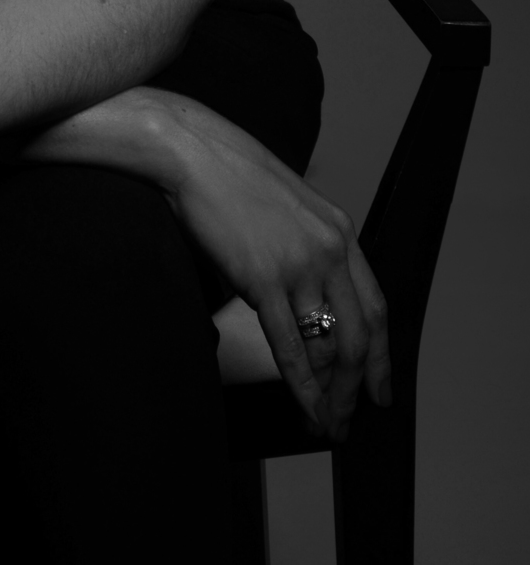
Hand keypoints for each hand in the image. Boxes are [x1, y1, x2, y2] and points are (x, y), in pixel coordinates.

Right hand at [158, 95, 390, 440]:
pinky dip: (303, 386)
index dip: (381, 354)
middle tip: (353, 419)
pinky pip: (290, 346)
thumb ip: (304, 246)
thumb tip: (301, 294)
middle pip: (361, 335)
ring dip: (331, 393)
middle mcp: (329, 250)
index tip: (379, 386)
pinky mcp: (264, 279)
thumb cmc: (229, 173)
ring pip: (329, 346)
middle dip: (358, 386)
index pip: (376, 306)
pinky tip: (307, 410)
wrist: (192, 151)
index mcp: (339, 230)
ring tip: (327, 423)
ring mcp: (299, 266)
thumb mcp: (287, 206)